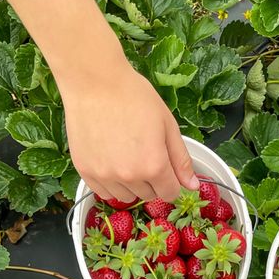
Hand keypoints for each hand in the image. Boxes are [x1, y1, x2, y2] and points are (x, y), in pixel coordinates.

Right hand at [62, 60, 198, 202]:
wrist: (94, 82)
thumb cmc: (134, 97)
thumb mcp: (167, 125)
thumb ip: (181, 159)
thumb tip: (192, 186)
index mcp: (154, 166)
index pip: (169, 193)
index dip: (170, 182)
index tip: (164, 168)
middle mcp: (130, 177)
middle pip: (148, 195)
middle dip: (151, 181)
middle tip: (142, 153)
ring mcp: (105, 176)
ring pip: (126, 196)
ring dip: (130, 184)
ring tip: (125, 156)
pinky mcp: (86, 172)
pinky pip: (104, 192)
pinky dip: (110, 184)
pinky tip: (110, 162)